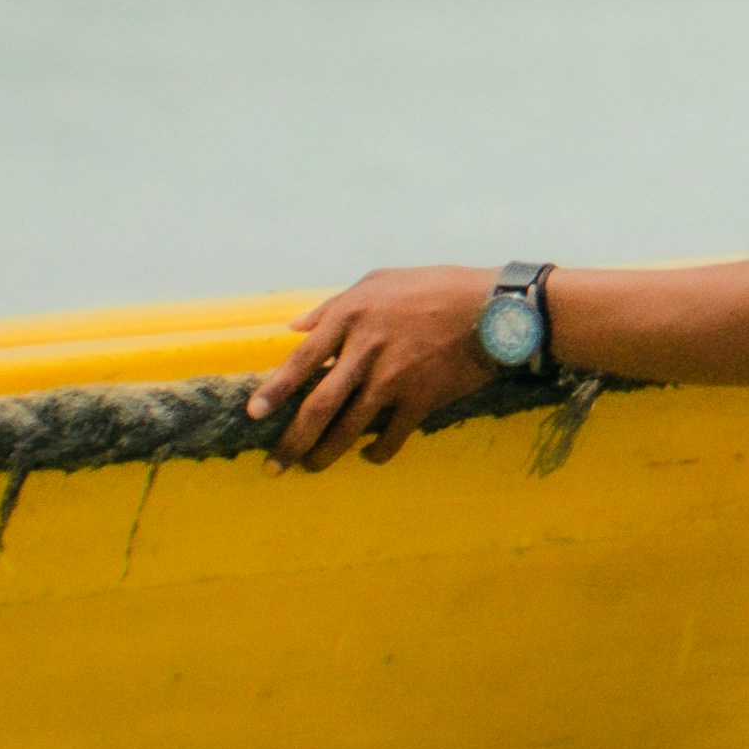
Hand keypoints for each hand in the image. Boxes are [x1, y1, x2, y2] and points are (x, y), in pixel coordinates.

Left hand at [252, 265, 502, 468]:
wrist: (493, 309)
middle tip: (275, 464)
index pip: (301, 361)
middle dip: (292, 441)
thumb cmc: (434, 288)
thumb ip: (332, 305)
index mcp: (350, 317)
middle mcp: (366, 351)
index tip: (254, 414)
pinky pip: (391, 437)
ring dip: (326, 454)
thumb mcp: (378, 281)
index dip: (274, 391)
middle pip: (318, 407)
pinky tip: (368, 455)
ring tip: (311, 467)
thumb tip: (294, 327)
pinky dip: (376, 452)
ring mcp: (393, 379)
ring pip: (349, 428)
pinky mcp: (421, 400)